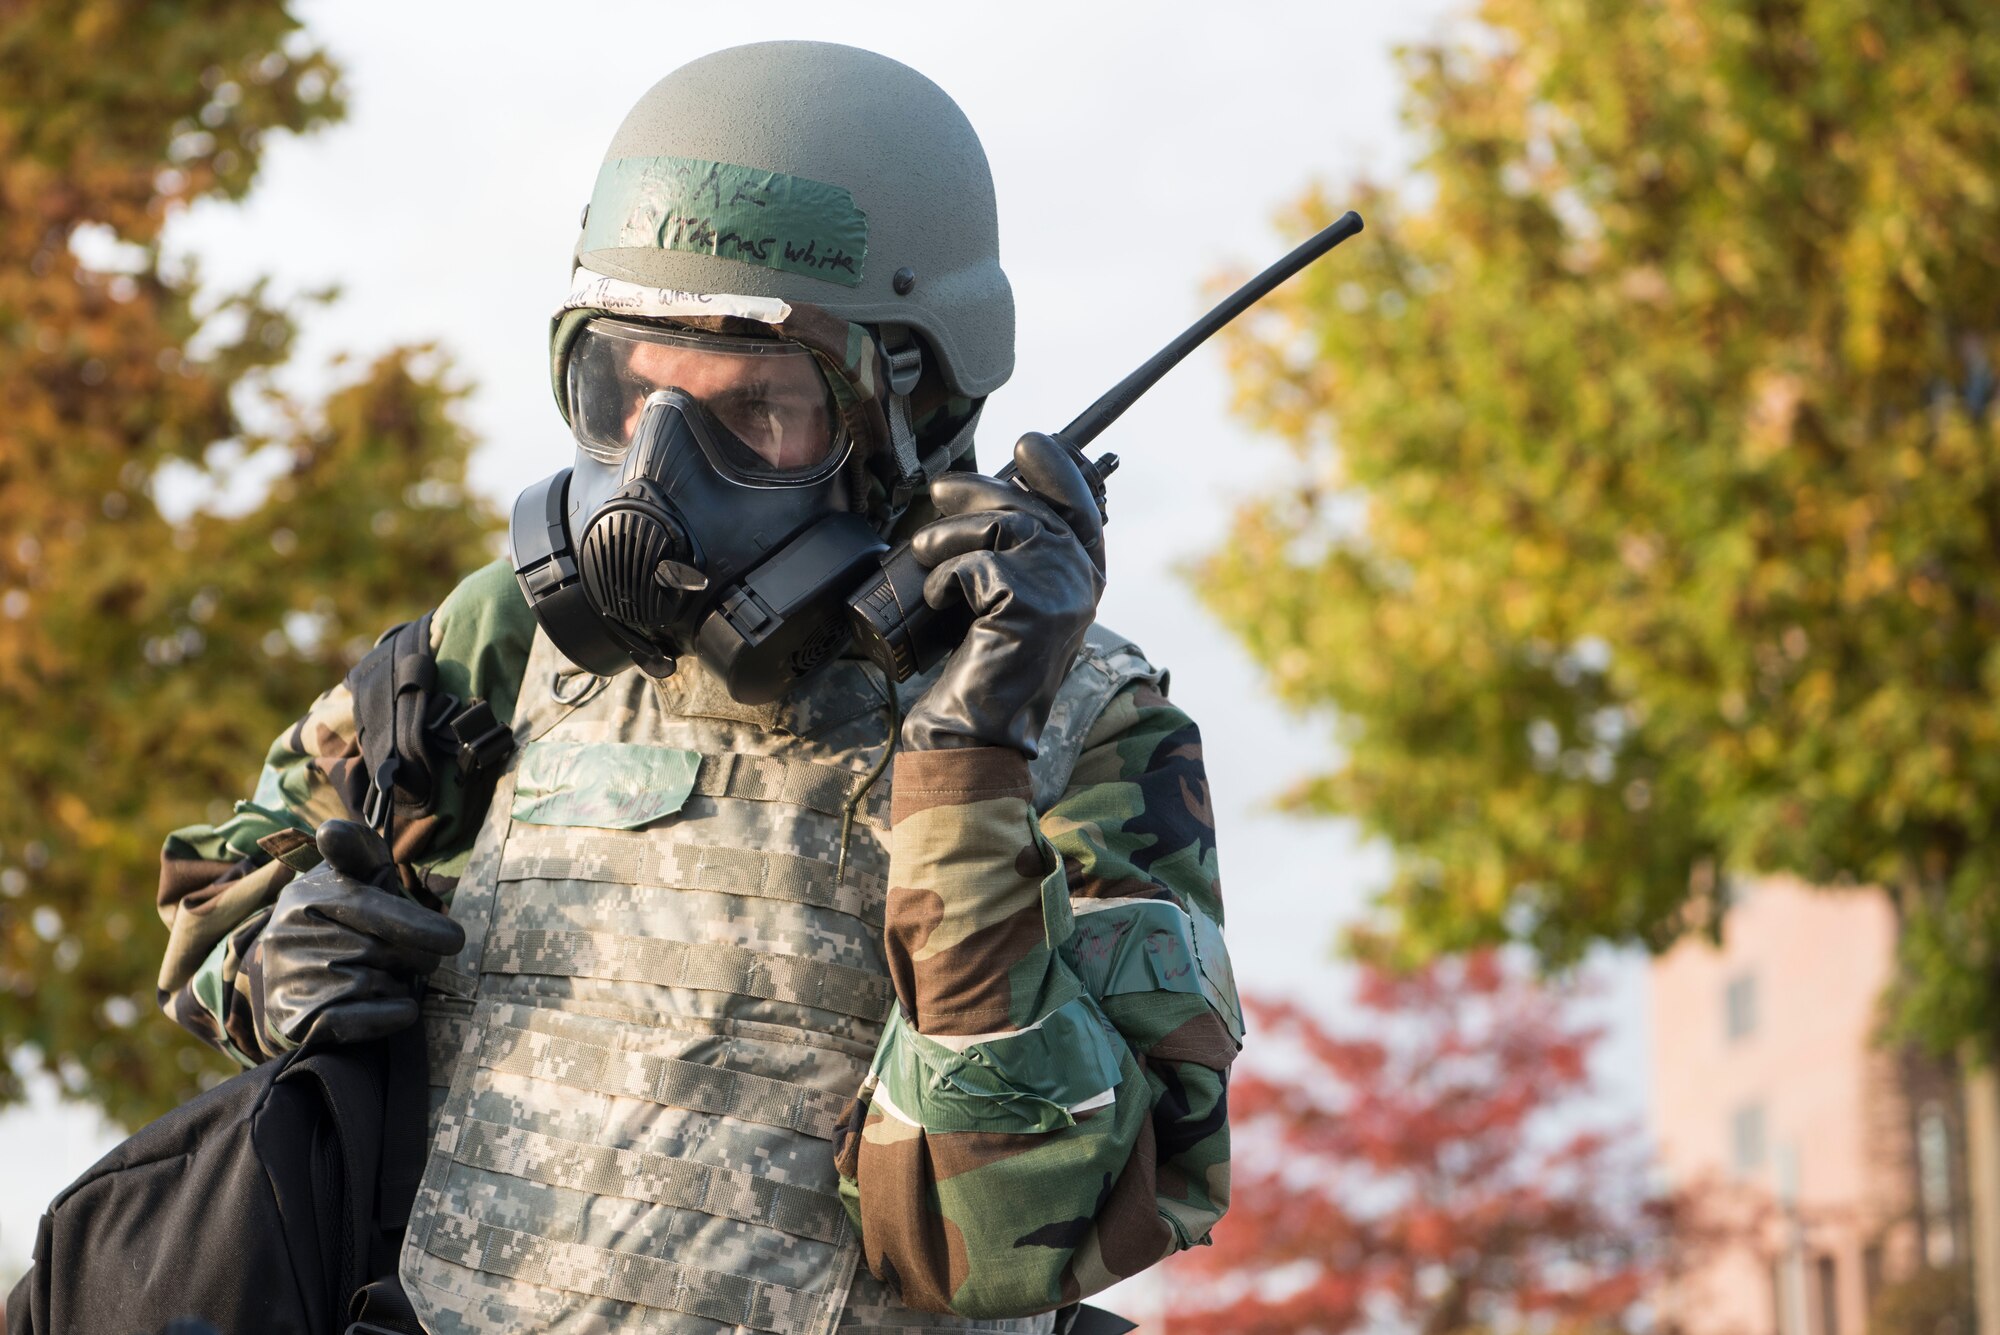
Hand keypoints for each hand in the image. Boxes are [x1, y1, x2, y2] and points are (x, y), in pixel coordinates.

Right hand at [257, 819, 464, 1049]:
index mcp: (305, 896)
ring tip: (394, 977)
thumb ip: (357, 850)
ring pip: (372, 985)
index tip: (456, 940)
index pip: (367, 908)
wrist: (298, 973)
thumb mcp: (351, 876)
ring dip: (399, 985)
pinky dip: (388, 1016)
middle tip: (424, 958)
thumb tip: (331, 831)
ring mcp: (287, 980)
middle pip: (379, 950)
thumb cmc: (343, 916)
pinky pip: (354, 1021)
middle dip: (415, 957)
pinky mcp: (293, 1019)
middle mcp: (287, 936)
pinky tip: (402, 1009)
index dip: (414, 924)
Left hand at [901, 432, 1105, 754]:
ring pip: (1001, 524)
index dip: (1058, 468)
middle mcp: (1083, 581)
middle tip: (940, 488)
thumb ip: (1019, 557)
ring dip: (948, 534)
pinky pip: (975, 560)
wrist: (978, 731)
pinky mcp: (1029, 602)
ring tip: (921, 552)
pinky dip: (944, 575)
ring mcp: (1061, 589)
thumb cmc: (984, 669)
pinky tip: (935, 600)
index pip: (1083, 505)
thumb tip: (991, 495)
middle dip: (982, 486)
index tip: (1029, 444)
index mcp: (1086, 580)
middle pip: (1036, 504)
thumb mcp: (1010, 603)